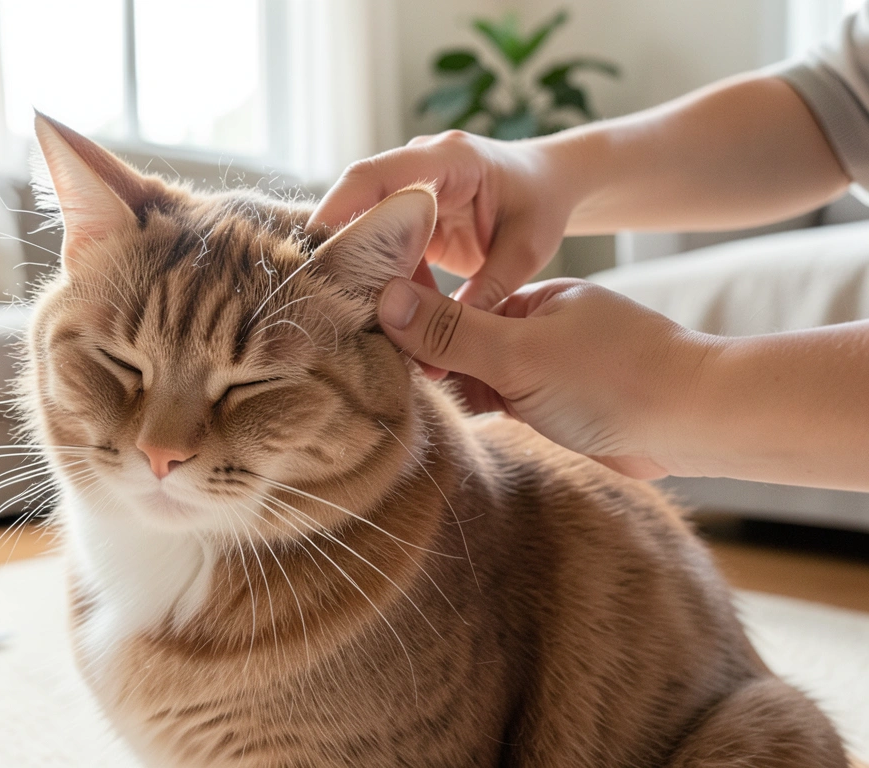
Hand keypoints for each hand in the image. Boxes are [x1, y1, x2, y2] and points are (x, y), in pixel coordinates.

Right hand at [309, 131, 573, 310]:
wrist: (549, 182)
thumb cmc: (542, 205)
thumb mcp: (525, 252)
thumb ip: (486, 292)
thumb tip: (445, 341)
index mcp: (450, 160)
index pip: (376, 177)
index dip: (338, 210)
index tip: (314, 251)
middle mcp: (418, 167)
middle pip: (358, 203)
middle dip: (339, 250)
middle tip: (322, 298)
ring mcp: (408, 189)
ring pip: (366, 228)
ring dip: (361, 272)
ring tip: (356, 317)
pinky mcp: (407, 214)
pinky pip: (383, 245)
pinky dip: (383, 279)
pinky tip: (387, 316)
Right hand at [377, 277, 717, 478]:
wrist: (700, 422)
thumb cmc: (618, 377)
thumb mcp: (520, 354)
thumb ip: (452, 331)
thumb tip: (385, 299)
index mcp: (531, 300)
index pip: (452, 307)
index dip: (412, 322)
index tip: (366, 339)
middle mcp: (537, 330)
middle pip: (460, 343)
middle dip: (425, 361)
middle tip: (371, 382)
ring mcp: (548, 369)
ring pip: (479, 378)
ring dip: (450, 391)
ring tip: (396, 408)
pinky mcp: (559, 407)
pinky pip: (502, 404)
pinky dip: (477, 412)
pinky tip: (447, 424)